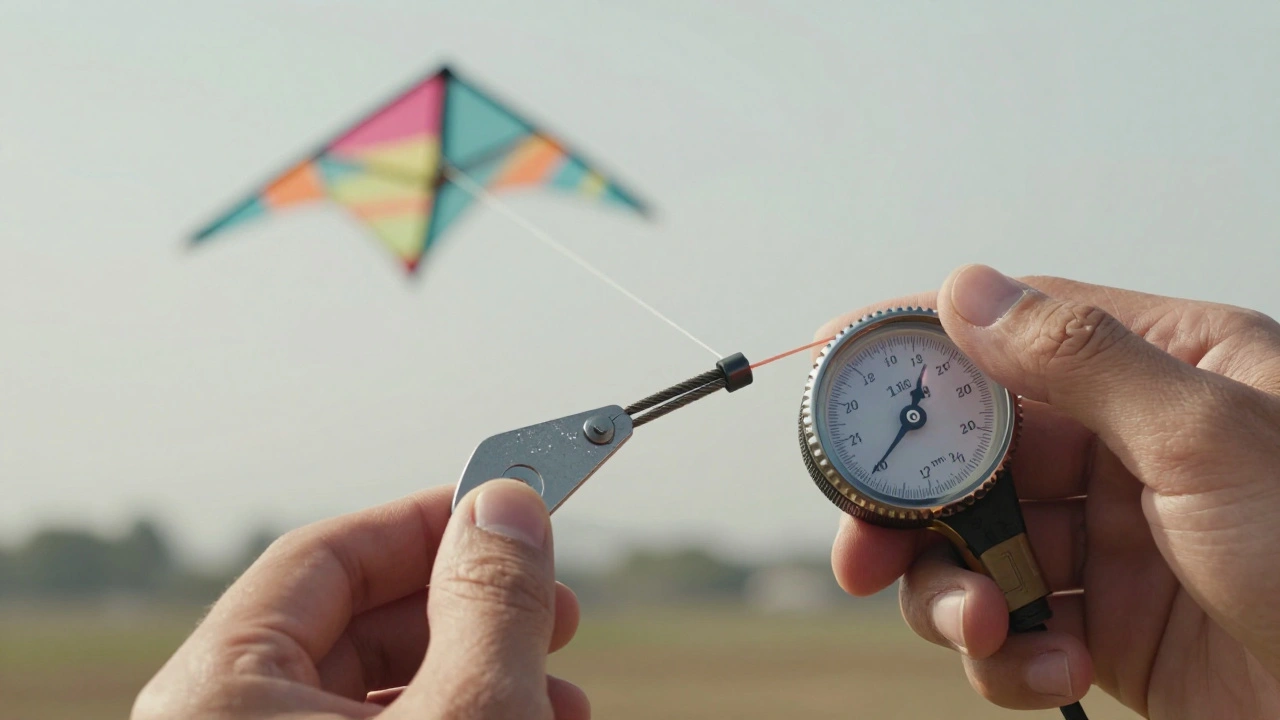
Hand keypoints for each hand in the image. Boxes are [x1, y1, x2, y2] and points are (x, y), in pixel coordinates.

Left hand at [131, 479, 589, 719]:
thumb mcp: (466, 713)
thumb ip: (488, 601)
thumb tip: (507, 503)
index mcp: (217, 696)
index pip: (324, 559)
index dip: (427, 522)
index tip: (508, 505)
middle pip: (358, 627)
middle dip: (476, 612)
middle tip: (554, 605)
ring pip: (379, 694)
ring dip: (483, 675)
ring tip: (562, 697)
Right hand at [816, 264, 1279, 718]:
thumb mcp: (1210, 439)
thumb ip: (1081, 360)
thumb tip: (965, 291)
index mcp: (1164, 371)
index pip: (1012, 332)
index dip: (918, 345)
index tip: (835, 361)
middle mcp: (1127, 449)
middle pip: (969, 454)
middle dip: (909, 508)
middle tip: (860, 551)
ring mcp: (1110, 541)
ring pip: (975, 548)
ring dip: (954, 596)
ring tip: (984, 630)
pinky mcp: (1105, 627)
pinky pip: (1011, 627)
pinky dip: (1005, 656)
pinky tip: (1050, 672)